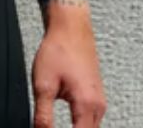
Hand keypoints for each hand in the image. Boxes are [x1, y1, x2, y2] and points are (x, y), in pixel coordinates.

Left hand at [31, 9, 106, 127]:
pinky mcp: (96, 94)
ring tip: (55, 127)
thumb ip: (43, 117)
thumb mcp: (43, 85)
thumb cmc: (59, 48)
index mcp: (86, 105)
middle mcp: (98, 104)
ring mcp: (99, 99)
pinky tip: (70, 125)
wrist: (71, 25)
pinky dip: (81, 126)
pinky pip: (92, 120)